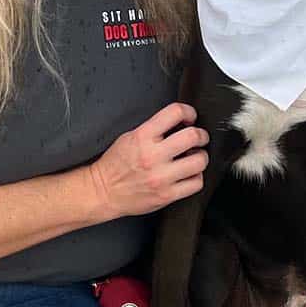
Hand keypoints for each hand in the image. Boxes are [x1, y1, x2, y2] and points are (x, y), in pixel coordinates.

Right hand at [89, 103, 208, 220]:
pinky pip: (196, 183)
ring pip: (199, 161)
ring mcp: (161, 177)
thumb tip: (178, 122)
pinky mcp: (167, 195)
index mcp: (143, 136)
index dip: (188, 111)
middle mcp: (153, 156)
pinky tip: (189, 174)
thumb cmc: (115, 164)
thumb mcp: (130, 136)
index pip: (174, 113)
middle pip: (192, 136)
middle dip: (201, 135)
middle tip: (199, 137)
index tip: (190, 116)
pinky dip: (196, 176)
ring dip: (201, 156)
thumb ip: (153, 128)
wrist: (104, 191)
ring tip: (194, 156)